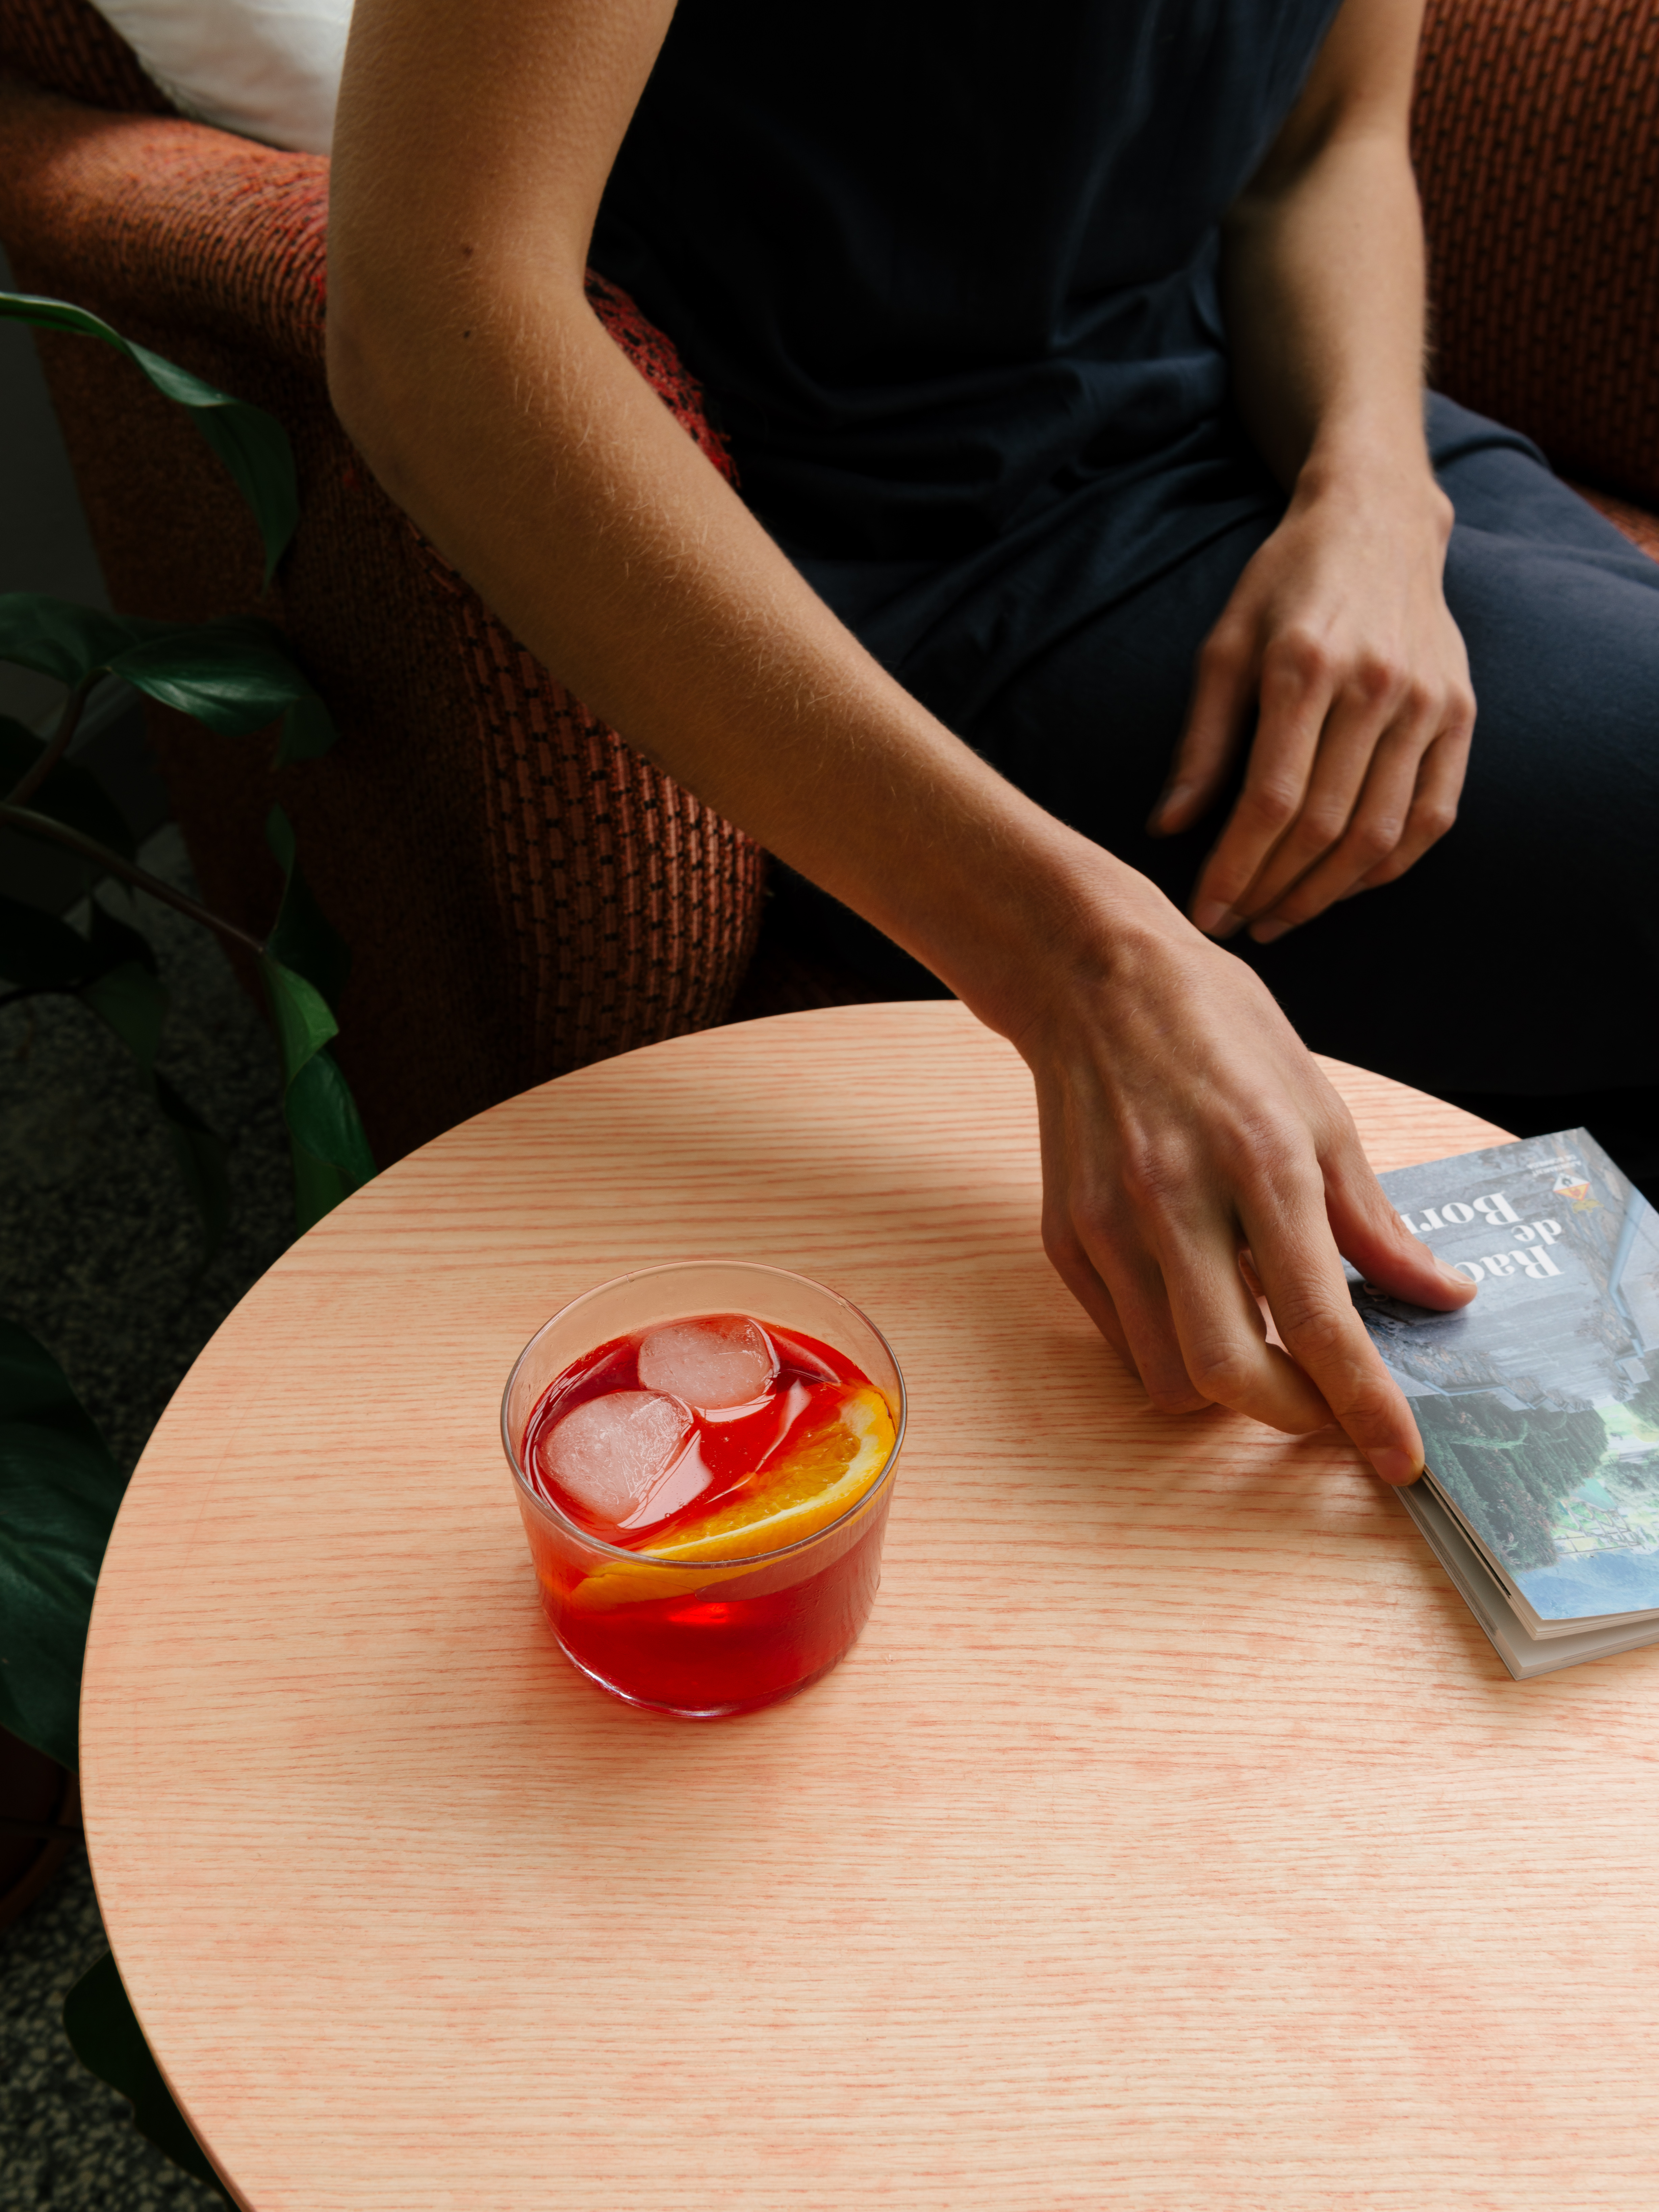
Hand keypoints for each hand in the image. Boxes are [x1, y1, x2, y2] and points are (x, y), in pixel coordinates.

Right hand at [1011, 872, 1475, 1475]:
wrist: (1092, 980)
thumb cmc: (1217, 1030)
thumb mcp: (1319, 1108)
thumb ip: (1371, 1218)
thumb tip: (1438, 1293)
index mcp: (1260, 1162)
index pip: (1320, 1321)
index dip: (1365, 1405)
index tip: (1398, 1457)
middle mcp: (1176, 1199)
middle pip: (1231, 1373)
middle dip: (1292, 1419)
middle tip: (1329, 1413)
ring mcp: (1108, 1223)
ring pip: (1170, 1375)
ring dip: (1228, 1389)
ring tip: (1262, 1342)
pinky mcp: (1065, 1237)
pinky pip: (1124, 1340)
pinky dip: (1171, 1348)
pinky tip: (1198, 1299)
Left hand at [1150, 471, 1474, 943]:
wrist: (1379, 522)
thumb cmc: (1286, 586)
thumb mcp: (1224, 647)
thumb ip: (1200, 742)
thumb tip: (1167, 828)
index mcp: (1303, 667)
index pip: (1268, 801)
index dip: (1233, 869)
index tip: (1202, 912)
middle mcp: (1374, 688)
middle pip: (1322, 827)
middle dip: (1271, 890)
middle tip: (1235, 924)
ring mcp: (1427, 704)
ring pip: (1378, 834)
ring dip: (1325, 893)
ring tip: (1279, 917)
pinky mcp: (1461, 715)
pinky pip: (1432, 817)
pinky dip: (1387, 867)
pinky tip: (1343, 887)